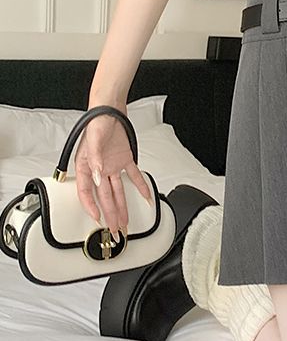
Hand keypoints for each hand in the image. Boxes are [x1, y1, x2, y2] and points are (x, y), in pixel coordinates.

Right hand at [74, 111, 152, 238]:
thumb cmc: (96, 122)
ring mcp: (112, 166)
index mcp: (86, 166)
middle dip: (110, 215)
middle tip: (115, 230)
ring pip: (118, 192)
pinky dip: (140, 187)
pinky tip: (145, 198)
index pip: (87, 192)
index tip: (98, 218)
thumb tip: (98, 177)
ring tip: (125, 223)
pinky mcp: (125, 160)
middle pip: (105, 197)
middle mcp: (99, 169)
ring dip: (122, 208)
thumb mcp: (93, 140)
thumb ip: (95, 160)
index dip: (91, 206)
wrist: (111, 110)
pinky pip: (134, 177)